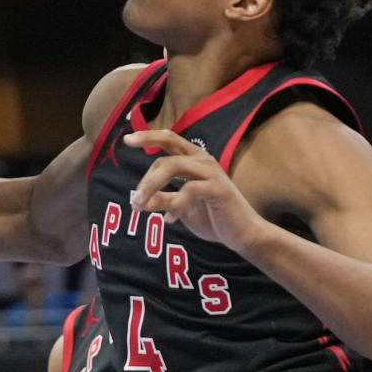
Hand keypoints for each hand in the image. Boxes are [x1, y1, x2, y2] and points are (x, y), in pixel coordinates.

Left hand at [124, 129, 266, 256]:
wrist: (243, 234)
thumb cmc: (212, 216)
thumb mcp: (180, 208)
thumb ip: (162, 199)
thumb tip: (137, 201)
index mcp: (194, 159)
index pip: (169, 139)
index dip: (148, 137)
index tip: (127, 139)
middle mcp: (203, 160)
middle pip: (166, 158)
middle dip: (146, 180)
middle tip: (134, 200)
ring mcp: (211, 173)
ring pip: (173, 167)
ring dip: (152, 187)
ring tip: (142, 206)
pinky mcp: (218, 189)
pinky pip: (188, 190)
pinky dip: (174, 205)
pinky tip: (170, 220)